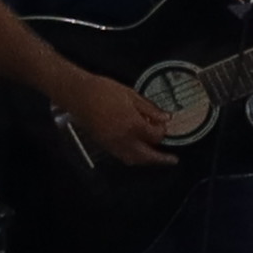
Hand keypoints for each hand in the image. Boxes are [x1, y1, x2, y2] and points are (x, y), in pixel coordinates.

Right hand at [55, 68, 173, 168]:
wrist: (79, 94)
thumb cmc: (104, 90)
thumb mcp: (132, 95)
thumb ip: (150, 109)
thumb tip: (166, 118)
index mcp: (133, 125)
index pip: (155, 136)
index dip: (163, 132)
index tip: (165, 126)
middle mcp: (124, 139)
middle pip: (147, 155)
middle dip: (161, 159)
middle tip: (172, 160)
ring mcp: (112, 144)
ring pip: (134, 159)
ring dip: (147, 161)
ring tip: (157, 160)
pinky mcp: (104, 145)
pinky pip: (122, 157)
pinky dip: (133, 158)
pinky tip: (138, 154)